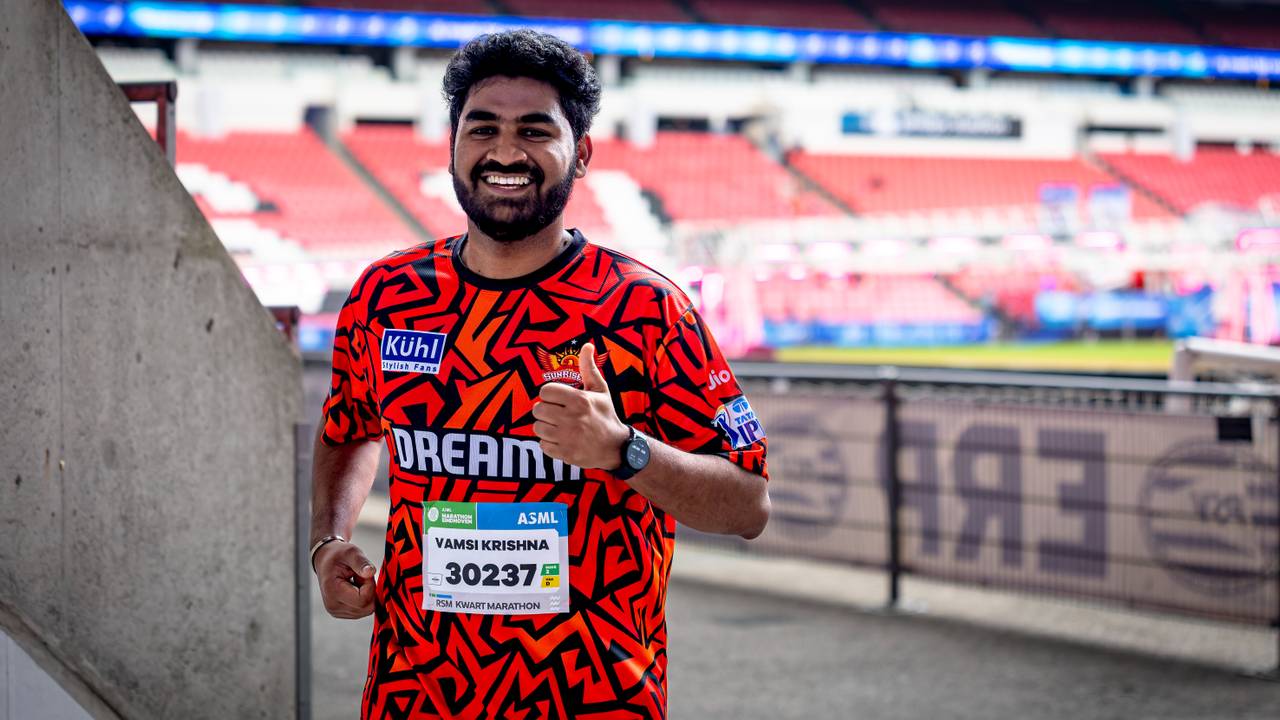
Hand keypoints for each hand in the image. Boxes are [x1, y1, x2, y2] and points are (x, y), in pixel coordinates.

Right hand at [314, 540, 376, 618]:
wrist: (326, 560)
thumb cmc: (338, 555)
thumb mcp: (351, 552)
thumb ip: (361, 562)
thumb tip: (371, 572)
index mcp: (333, 592)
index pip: (362, 600)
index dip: (370, 586)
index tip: (364, 573)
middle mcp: (333, 606)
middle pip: (366, 608)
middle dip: (370, 591)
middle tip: (361, 576)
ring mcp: (336, 611)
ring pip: (366, 610)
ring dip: (367, 595)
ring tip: (356, 581)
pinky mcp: (341, 612)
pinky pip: (362, 610)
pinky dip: (364, 599)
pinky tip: (355, 588)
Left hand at [533, 342, 628, 469]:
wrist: (616, 447)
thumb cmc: (606, 414)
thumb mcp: (600, 389)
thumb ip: (589, 368)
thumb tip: (587, 345)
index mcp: (579, 400)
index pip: (545, 392)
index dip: (549, 395)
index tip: (557, 399)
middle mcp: (572, 418)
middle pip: (538, 409)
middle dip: (545, 411)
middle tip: (557, 413)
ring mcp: (568, 437)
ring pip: (538, 427)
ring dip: (545, 427)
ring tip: (558, 426)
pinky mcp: (565, 453)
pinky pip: (543, 445)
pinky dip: (549, 443)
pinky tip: (561, 439)